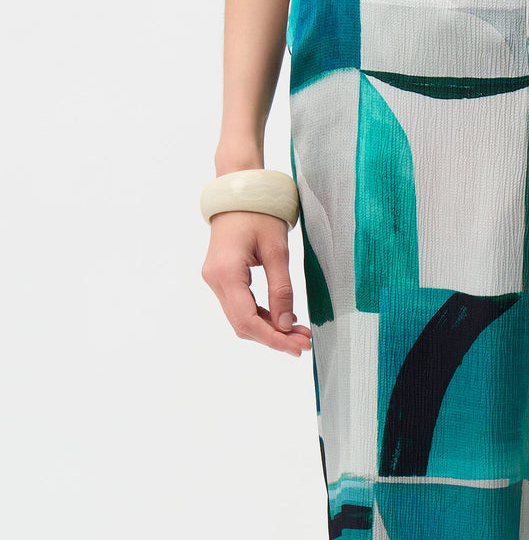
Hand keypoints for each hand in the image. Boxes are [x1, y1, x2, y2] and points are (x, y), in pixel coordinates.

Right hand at [201, 211, 312, 356]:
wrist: (238, 192)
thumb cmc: (258, 213)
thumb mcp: (277, 250)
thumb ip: (282, 289)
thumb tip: (286, 325)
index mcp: (226, 272)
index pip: (247, 319)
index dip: (273, 339)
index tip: (298, 347)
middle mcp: (214, 280)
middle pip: (243, 324)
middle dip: (274, 338)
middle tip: (304, 343)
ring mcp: (215, 280)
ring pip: (241, 318)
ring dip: (269, 329)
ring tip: (299, 333)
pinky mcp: (221, 279)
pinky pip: (241, 307)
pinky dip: (262, 317)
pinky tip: (284, 320)